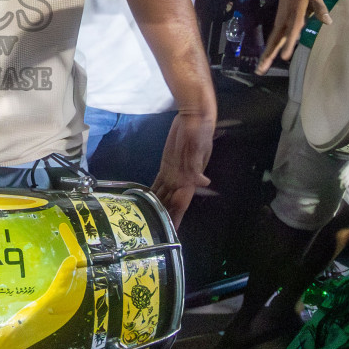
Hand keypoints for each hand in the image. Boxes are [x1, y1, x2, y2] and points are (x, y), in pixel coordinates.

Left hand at [150, 112, 213, 227]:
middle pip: (171, 201)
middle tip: (154, 231)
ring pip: (163, 194)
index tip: (172, 230)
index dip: (177, 215)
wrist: (194, 116)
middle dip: (165, 216)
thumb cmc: (200, 130)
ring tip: (147, 220)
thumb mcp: (200, 145)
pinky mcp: (166, 163)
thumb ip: (197, 164)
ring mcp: (173, 172)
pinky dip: (152, 191)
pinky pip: (158, 181)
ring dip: (157, 206)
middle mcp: (181, 178)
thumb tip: (203, 182)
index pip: (182, 201)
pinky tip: (146, 199)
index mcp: (189, 177)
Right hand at [256, 0, 330, 73]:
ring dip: (266, 55)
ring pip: (272, 42)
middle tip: (261, 69)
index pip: (292, 31)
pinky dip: (268, 50)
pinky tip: (265, 60)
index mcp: (294, 14)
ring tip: (260, 70)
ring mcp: (279, 24)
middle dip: (269, 55)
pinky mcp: (278, 25)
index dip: (288, 44)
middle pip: (275, 41)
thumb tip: (328, 22)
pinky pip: (273, 40)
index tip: (284, 58)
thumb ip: (321, 9)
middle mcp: (284, 21)